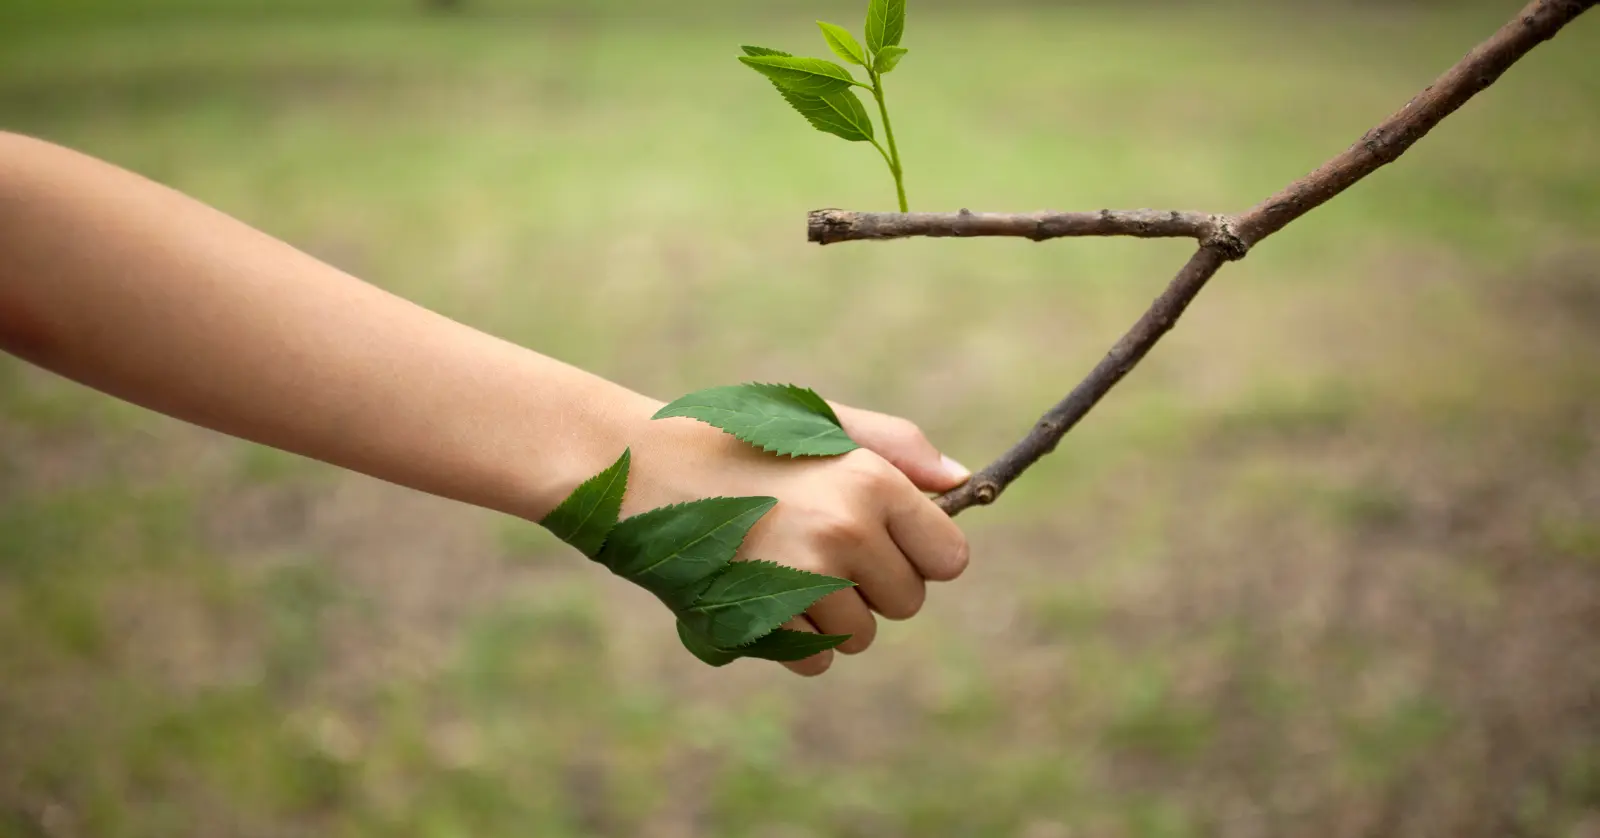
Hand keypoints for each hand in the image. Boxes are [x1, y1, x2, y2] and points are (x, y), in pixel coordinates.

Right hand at [619, 397, 971, 675]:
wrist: (638, 468)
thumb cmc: (736, 440)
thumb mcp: (819, 424)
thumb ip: (898, 448)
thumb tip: (963, 483)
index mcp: (871, 480)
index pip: (949, 558)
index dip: (919, 554)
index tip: (885, 540)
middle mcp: (846, 531)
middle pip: (908, 602)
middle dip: (874, 586)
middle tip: (816, 545)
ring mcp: (803, 581)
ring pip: (861, 636)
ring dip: (831, 615)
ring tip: (780, 564)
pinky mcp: (762, 621)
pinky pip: (814, 659)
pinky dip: (791, 640)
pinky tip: (758, 592)